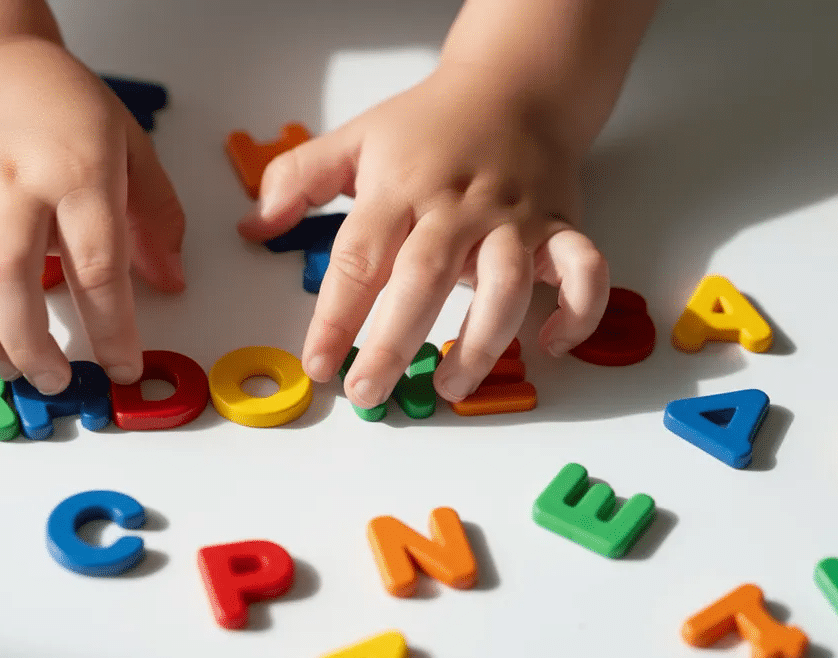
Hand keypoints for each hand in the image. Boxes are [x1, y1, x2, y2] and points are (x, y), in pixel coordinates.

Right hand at [0, 37, 184, 393]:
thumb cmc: (66, 110)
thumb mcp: (131, 147)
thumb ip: (156, 216)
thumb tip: (170, 283)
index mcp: (79, 173)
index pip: (97, 263)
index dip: (112, 327)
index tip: (122, 368)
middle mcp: (16, 187)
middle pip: (9, 278)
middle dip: (30, 345)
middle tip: (54, 380)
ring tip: (7, 367)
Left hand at [238, 66, 608, 409]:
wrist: (517, 85)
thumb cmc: (431, 125)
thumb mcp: (355, 139)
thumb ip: (298, 180)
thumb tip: (252, 226)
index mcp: (400, 188)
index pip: (359, 258)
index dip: (335, 317)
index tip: (318, 365)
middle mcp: (456, 206)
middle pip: (423, 279)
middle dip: (394, 342)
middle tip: (369, 392)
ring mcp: (513, 218)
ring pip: (506, 285)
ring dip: (481, 342)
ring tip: (451, 386)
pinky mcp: (561, 225)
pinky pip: (584, 271)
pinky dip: (577, 313)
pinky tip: (550, 347)